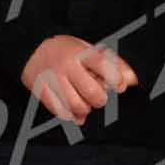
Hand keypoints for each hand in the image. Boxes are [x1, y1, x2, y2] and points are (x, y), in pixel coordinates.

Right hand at [21, 36, 136, 123]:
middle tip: (99, 97)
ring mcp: (52, 79)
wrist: (32, 49)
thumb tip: (132, 80)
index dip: (116, 79)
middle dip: (101, 99)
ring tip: (85, 103)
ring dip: (85, 109)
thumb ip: (114, 63)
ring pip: (76, 105)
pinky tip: (73, 110)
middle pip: (92, 92)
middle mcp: (66, 65)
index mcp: (80, 53)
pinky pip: (60, 111)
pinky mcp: (41, 91)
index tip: (120, 87)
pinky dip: (71, 115)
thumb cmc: (68, 51)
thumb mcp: (90, 49)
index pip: (103, 66)